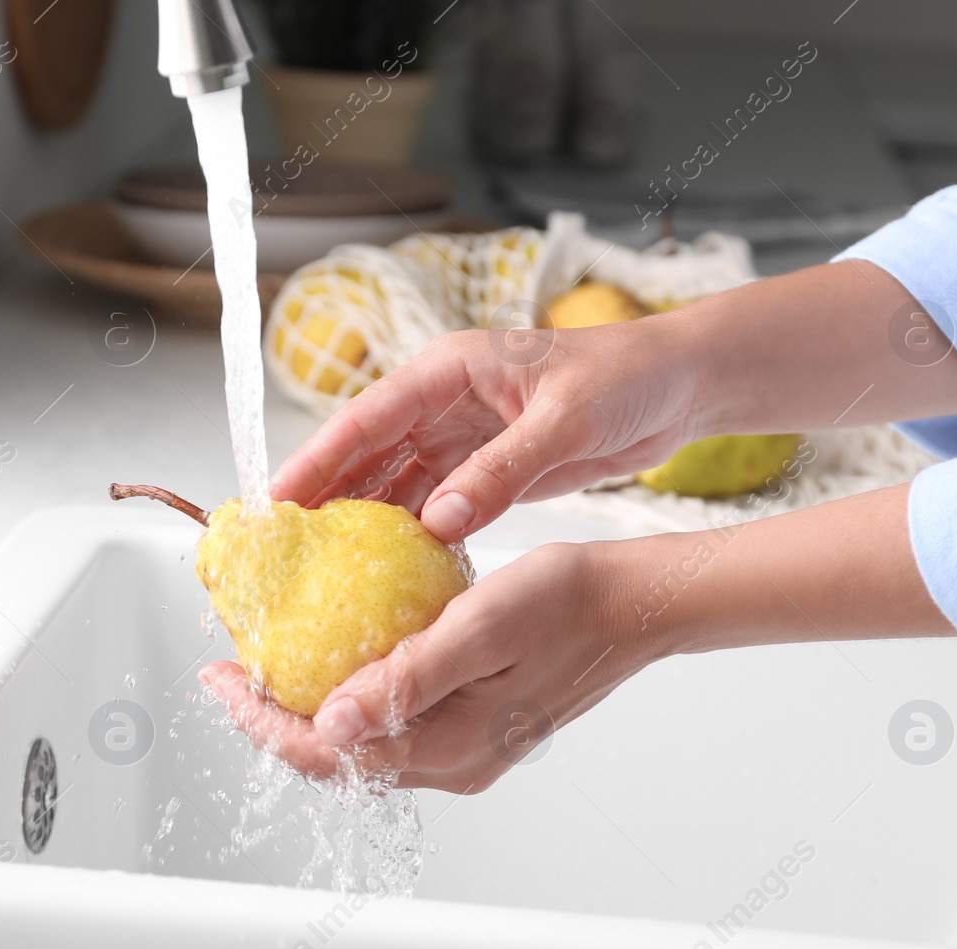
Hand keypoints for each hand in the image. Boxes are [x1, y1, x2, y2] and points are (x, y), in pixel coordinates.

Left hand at [202, 484, 953, 793]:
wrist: (636, 605)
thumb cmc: (570, 602)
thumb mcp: (482, 626)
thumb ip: (407, 680)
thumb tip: (329, 723)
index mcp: (448, 745)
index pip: (328, 752)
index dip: (261, 720)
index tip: (218, 678)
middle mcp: (452, 760)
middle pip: (336, 756)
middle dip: (273, 717)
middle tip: (228, 672)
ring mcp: (466, 748)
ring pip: (363, 741)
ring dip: (308, 707)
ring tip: (269, 665)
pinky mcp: (477, 725)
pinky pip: (395, 722)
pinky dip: (353, 695)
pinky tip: (339, 655)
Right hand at [269, 323, 702, 540]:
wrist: (679, 387)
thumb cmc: (626, 378)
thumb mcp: (564, 422)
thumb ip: (501, 472)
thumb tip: (437, 520)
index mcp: (451, 369)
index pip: (367, 416)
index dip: (317, 458)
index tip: (278, 499)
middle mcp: (446, 402)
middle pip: (368, 453)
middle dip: (325, 497)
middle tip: (284, 548)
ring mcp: (464, 437)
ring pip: (396, 483)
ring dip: (365, 521)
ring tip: (324, 570)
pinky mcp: (487, 469)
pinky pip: (436, 504)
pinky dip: (414, 535)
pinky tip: (390, 571)